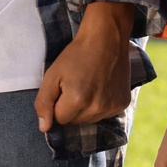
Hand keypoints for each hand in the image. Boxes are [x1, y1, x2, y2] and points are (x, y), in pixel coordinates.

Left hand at [33, 2, 133, 130]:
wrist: (105, 39)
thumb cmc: (75, 55)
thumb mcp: (52, 74)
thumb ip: (44, 102)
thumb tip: (44, 128)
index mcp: (78, 99)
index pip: (60, 120)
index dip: (57, 104)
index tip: (62, 88)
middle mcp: (97, 107)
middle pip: (75, 122)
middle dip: (70, 108)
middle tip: (74, 85)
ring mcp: (112, 107)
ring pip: (90, 120)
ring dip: (85, 109)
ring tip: (87, 86)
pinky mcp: (123, 104)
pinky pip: (104, 115)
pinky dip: (99, 106)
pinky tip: (99, 88)